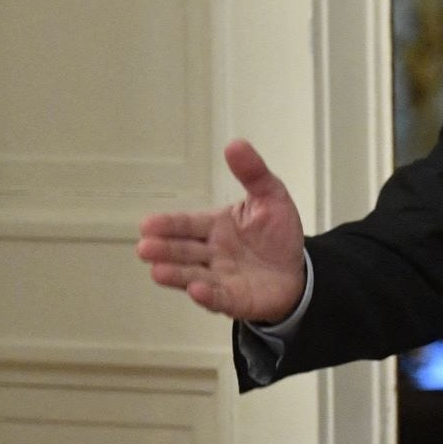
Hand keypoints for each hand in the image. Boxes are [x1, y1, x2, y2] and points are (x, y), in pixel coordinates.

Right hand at [135, 140, 306, 321]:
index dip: (168, 225)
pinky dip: (206, 295)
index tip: (147, 224)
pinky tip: (196, 290)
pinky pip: (218, 298)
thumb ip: (253, 173)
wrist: (297, 271)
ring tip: (157, 271)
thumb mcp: (271, 198)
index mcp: (215, 227)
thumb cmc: (276, 234)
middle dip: (164, 249)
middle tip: (144, 247)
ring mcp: (219, 278)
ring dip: (175, 274)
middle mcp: (211, 253)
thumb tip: (235, 143)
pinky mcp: (234, 299)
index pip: (187, 224)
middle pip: (183, 250)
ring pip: (192, 275)